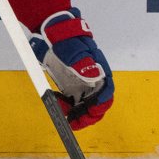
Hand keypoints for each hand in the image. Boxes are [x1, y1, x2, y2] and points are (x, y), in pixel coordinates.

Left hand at [30, 8, 113, 129]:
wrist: (53, 35)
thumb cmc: (65, 42)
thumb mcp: (73, 51)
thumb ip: (83, 63)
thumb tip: (95, 75)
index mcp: (99, 73)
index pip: (105, 94)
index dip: (99, 106)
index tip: (89, 114)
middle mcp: (93, 81)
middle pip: (96, 104)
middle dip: (87, 116)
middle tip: (73, 123)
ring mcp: (82, 84)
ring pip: (85, 105)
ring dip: (77, 114)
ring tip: (64, 115)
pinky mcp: (71, 86)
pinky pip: (73, 102)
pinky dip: (68, 107)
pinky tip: (58, 104)